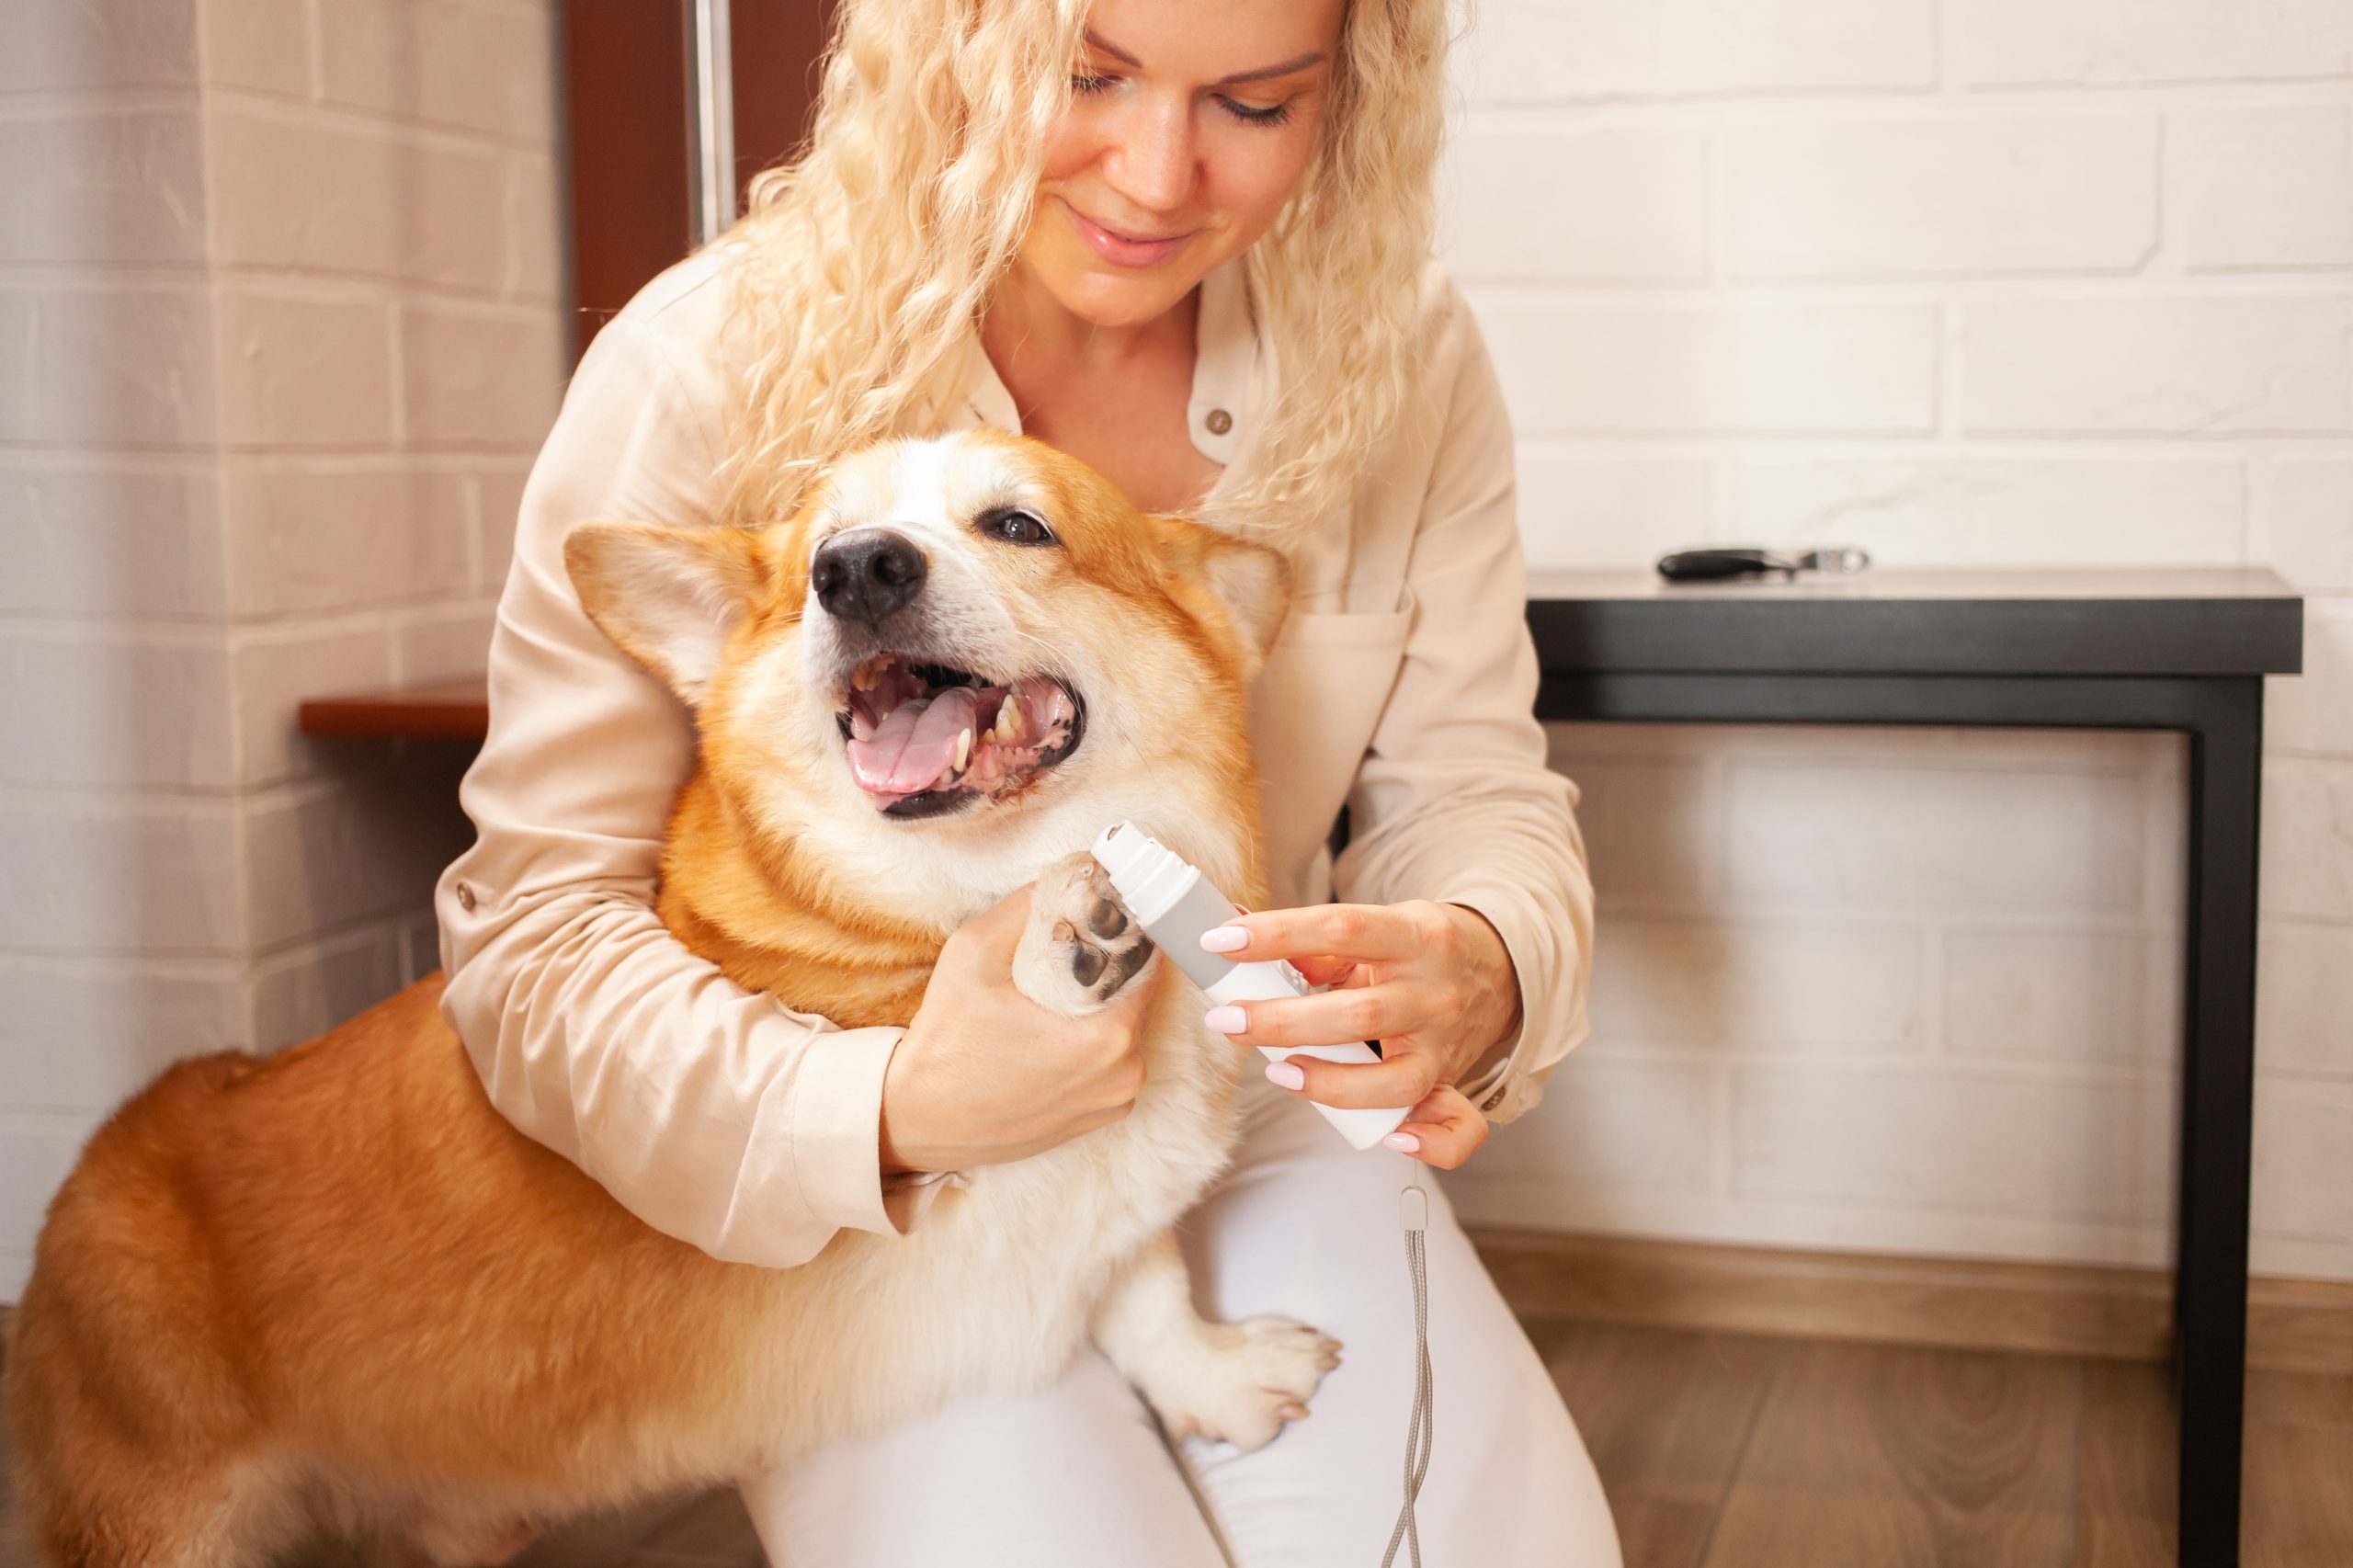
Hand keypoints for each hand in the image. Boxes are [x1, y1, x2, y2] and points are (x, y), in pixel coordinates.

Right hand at [880, 883, 1163, 1173]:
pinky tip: (1055, 1028)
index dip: (1128, 931)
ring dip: (1103, 1006)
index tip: (1106, 913)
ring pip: (1127, 1030)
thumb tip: (1069, 874)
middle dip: (1113, 967)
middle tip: (1077, 944)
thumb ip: (1026, 907)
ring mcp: (1114, 1102)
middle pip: (1139, 997)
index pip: (1148, 963)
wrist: (916, 1121)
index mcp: (1109, 1038)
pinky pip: (1111, 1063)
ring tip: (1061, 988)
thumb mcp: (973, 954)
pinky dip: (1094, 1041)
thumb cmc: (946, 1043)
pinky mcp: (1098, 1119)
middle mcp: (1126, 1075)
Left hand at [1200, 900, 1520, 1169]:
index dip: (1277, 934)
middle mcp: (1433, 993)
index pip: (1343, 928)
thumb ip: (1316, 944)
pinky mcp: (1453, 1083)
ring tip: (1276, 1071)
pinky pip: (1459, 1126)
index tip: (1221, 940)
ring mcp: (1445, 1045)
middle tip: (1227, 1019)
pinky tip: (1391, 1139)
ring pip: (1394, 1080)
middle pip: (1357, 1014)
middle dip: (1282, 1020)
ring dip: (1328, 1083)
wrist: (1500, 970)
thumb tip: (1237, 931)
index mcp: (1414, 936)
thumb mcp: (1380, 930)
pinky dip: (1429, 1141)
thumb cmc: (1420, 951)